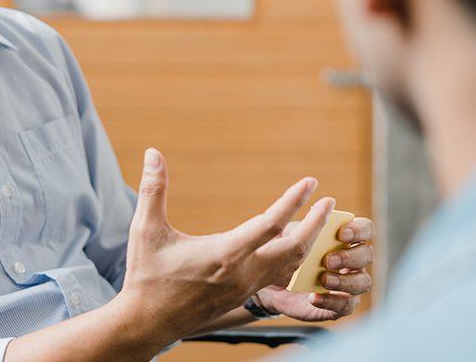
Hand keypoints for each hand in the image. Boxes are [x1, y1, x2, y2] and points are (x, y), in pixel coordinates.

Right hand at [115, 148, 334, 344]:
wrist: (147, 322)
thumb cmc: (146, 275)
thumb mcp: (146, 229)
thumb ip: (153, 190)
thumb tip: (152, 152)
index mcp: (225, 254)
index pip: (271, 224)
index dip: (294, 201)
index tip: (311, 182)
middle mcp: (242, 273)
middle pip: (295, 249)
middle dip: (316, 224)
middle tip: (329, 202)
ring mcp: (245, 289)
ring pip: (291, 266)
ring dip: (308, 243)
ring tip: (317, 222)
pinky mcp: (241, 297)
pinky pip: (279, 278)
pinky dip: (293, 259)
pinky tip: (293, 247)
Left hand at [255, 216, 375, 321]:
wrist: (271, 283)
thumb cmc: (286, 252)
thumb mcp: (290, 237)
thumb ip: (304, 226)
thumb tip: (313, 212)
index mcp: (346, 237)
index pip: (366, 228)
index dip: (359, 230)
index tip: (341, 234)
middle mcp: (354, 260)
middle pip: (367, 255)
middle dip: (349, 257)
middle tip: (328, 260)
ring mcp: (350, 284)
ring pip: (363, 282)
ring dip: (344, 281)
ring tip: (323, 279)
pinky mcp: (340, 305)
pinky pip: (346, 306)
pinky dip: (331, 301)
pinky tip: (314, 297)